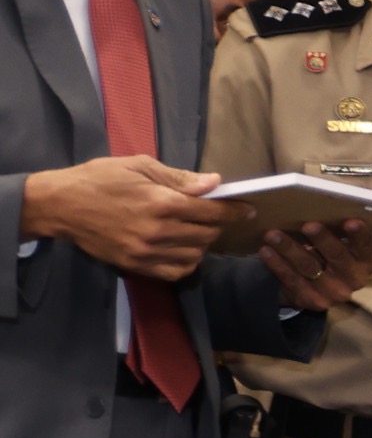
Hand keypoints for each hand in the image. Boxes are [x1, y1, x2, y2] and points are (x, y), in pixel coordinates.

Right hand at [21, 154, 231, 280]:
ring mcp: (145, 252)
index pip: (212, 212)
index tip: (246, 209)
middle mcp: (158, 231)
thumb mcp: (139, 166)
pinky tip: (183, 249)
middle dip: (217, 224)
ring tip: (196, 230)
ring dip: (203, 243)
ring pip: (195, 255)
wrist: (60, 205)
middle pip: (207, 234)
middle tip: (214, 215)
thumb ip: (179, 178)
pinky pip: (174, 272)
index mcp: (162, 203)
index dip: (234, 210)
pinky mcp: (134, 265)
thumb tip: (213, 183)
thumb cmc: (99, 178)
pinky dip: (186, 263)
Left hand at [259, 218, 371, 312]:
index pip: (367, 246)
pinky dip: (278, 264)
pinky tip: (266, 251)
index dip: (360, 235)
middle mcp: (356, 279)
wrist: (318, 286)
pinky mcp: (312, 301)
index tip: (351, 221)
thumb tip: (327, 203)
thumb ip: (341, 229)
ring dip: (290, 249)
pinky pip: (292, 280)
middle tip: (307, 225)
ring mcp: (334, 292)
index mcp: (369, 261)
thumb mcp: (344, 243)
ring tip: (273, 234)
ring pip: (309, 267)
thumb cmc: (331, 253)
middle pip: (337, 256)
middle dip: (322, 239)